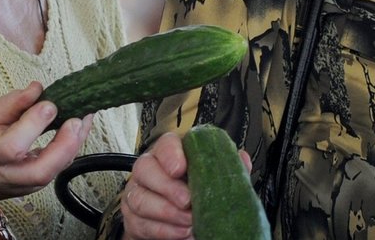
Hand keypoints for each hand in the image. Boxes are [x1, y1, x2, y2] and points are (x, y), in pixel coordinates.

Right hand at [0, 81, 92, 209]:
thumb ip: (12, 104)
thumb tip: (37, 89)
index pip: (15, 144)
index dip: (35, 122)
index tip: (48, 103)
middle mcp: (9, 174)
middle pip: (43, 169)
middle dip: (66, 144)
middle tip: (78, 118)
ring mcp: (25, 184)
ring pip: (56, 170)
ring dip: (75, 142)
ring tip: (86, 115)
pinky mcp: (37, 184)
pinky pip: (59, 167)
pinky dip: (72, 146)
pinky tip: (79, 126)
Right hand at [120, 131, 254, 239]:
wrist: (181, 221)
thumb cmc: (196, 192)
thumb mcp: (214, 178)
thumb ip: (226, 167)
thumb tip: (241, 158)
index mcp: (171, 153)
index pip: (165, 143)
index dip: (170, 154)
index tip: (180, 168)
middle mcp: (149, 169)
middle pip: (145, 168)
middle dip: (167, 186)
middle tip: (188, 201)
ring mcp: (137, 192)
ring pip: (140, 198)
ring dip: (167, 213)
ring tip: (189, 222)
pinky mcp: (133, 217)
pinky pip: (140, 223)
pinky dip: (163, 231)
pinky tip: (181, 233)